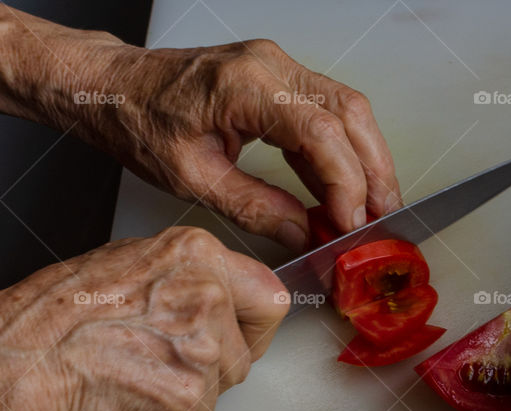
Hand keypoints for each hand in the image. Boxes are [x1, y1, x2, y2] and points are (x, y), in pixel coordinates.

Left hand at [0, 7, 402, 249]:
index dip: (346, 182)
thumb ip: (255, 208)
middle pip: (349, 112)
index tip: (352, 223)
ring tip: (373, 208)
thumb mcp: (193, 178)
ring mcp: (278, 67)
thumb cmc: (140, 123)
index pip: (319, 132)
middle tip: (383, 218)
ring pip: (348, 109)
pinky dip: (343, 152)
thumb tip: (305, 234)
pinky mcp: (280, 79)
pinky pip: (328, 111)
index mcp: (243, 85)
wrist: (115, 88)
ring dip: (367, 160)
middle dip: (374, 170)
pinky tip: (343, 189)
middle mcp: (270, 65)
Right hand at [0, 227, 287, 410]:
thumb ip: (192, 275)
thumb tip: (224, 295)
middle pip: (243, 356)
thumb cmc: (61, 312)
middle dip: (211, 368)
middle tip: (163, 360)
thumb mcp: (135, 261)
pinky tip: (128, 394)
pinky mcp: (185, 398)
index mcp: (199, 256)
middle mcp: (208, 298)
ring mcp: (200, 352)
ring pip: (218, 392)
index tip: (242, 336)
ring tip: (136, 373)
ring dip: (184, 394)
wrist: (20, 357)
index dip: (255, 327)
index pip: (270, 299)